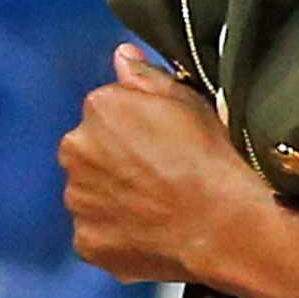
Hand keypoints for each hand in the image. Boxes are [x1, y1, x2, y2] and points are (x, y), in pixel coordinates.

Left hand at [59, 45, 266, 283]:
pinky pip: (96, 232)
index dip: (135, 126)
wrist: (221, 224)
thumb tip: (122, 56)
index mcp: (100, 108)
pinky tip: (149, 231)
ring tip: (156, 205)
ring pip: (90, 192)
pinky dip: (115, 232)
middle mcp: (77, 150)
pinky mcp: (86, 242)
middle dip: (115, 159)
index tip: (161, 141)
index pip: (107, 110)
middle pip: (91, 150)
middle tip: (158, 173)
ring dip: (112, 195)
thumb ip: (146, 76)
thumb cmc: (208, 158)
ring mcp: (79, 200)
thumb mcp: (187, 100)